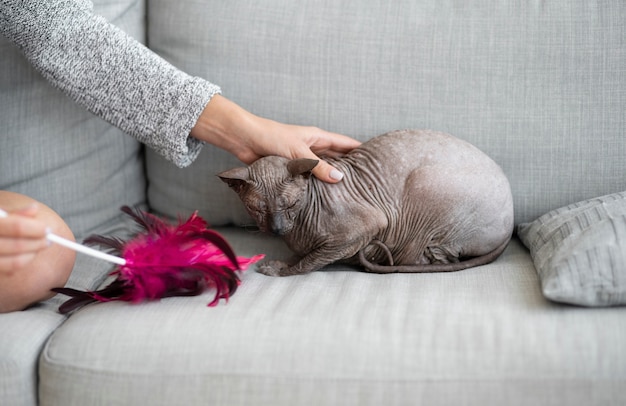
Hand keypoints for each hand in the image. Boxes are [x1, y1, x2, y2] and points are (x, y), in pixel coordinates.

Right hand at [0, 204, 48, 273]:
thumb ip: (15, 214)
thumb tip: (34, 208)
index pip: (17, 227)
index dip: (35, 228)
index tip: (47, 229)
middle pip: (18, 245)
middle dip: (38, 243)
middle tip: (49, 240)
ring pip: (16, 262)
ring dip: (33, 254)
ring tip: (40, 246)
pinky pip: (10, 270)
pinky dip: (23, 262)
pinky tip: (27, 255)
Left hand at [191, 95, 360, 182]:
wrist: (244, 139)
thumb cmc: (271, 138)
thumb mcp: (299, 152)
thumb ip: (318, 166)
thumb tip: (340, 178)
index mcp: (318, 137)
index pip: (346, 143)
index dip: (361, 150)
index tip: (377, 159)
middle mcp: (313, 148)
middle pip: (337, 158)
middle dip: (349, 168)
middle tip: (365, 183)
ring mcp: (302, 159)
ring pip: (322, 170)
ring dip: (331, 179)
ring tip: (347, 194)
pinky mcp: (291, 169)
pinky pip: (308, 178)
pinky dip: (315, 186)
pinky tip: (322, 197)